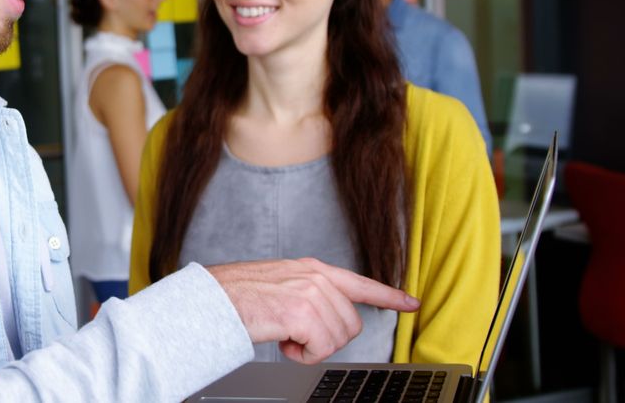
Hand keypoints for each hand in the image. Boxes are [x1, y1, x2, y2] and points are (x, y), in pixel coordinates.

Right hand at [206, 257, 419, 363]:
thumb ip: (309, 294)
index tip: (411, 302)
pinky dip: (303, 355)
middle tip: (296, 335)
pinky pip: (321, 349)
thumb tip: (327, 319)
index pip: (360, 282)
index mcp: (313, 269)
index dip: (388, 296)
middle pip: (351, 324)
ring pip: (337, 339)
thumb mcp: (281, 284)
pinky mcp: (303, 314)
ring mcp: (311, 294)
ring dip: (311, 347)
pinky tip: (283, 342)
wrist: (213, 300)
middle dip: (327, 339)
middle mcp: (316, 277)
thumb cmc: (238, 297)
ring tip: (284, 335)